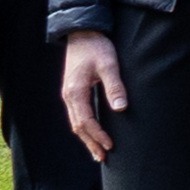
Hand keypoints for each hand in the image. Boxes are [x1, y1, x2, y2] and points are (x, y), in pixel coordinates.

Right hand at [58, 34, 126, 158]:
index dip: (98, 135)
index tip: (110, 145)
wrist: (83, 32)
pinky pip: (78, 114)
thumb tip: (120, 109)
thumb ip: (114, 86)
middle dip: (91, 142)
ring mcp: (69, 94)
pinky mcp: (74, 91)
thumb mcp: (109, 64)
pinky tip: (92, 133)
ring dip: (87, 138)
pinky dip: (85, 127)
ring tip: (98, 152)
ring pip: (76, 122)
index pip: (86, 121)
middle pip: (78, 126)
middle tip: (103, 158)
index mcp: (75, 92)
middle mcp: (69, 96)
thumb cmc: (97, 47)